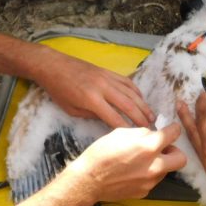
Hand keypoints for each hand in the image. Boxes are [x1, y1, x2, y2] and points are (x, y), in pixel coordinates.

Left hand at [34, 52, 155, 127]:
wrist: (53, 65)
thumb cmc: (59, 90)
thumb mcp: (72, 109)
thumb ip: (92, 115)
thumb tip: (109, 120)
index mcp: (92, 100)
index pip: (114, 117)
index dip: (126, 129)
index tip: (136, 139)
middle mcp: (103, 87)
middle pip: (128, 105)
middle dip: (141, 118)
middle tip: (151, 129)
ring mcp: (107, 77)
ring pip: (131, 92)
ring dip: (143, 105)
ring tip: (152, 117)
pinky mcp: (108, 71)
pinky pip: (127, 82)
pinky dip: (136, 91)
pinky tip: (142, 100)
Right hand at [68, 124, 186, 203]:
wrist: (88, 180)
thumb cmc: (101, 154)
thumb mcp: (121, 133)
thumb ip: (142, 133)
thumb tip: (153, 135)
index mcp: (148, 147)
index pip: (174, 134)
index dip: (173, 130)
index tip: (170, 130)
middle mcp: (154, 166)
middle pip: (181, 159)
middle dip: (174, 151)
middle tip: (162, 149)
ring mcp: (150, 181)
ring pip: (166, 170)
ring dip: (159, 163)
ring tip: (141, 161)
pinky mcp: (144, 192)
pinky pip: (153, 180)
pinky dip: (147, 175)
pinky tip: (132, 173)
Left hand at [176, 93, 205, 193]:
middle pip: (201, 118)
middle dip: (200, 104)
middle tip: (200, 93)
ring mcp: (204, 153)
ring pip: (192, 131)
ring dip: (186, 117)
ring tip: (179, 105)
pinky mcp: (204, 163)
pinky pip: (194, 144)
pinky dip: (190, 134)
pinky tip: (187, 128)